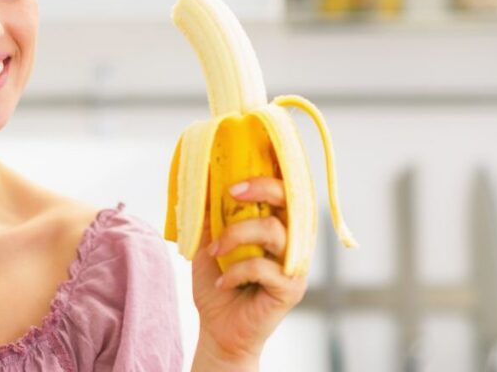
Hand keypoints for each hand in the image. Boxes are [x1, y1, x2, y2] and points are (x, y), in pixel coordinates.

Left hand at [191, 177, 307, 363]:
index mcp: (278, 225)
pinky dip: (236, 271)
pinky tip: (222, 282)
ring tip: (215, 251)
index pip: (286, 191)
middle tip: (232, 192)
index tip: (242, 168)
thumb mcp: (208, 243)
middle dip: (262, 188)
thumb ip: (211, 215)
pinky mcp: (290, 288)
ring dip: (237, 235)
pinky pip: (264, 267)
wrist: (219, 329)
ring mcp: (294, 265)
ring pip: (275, 231)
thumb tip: (202, 181)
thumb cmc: (218, 284)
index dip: (272, 172)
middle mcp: (293, 241)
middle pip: (293, 201)